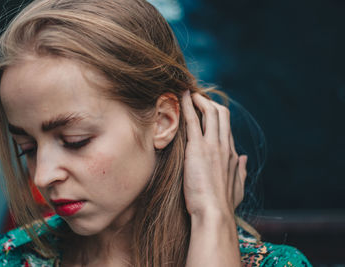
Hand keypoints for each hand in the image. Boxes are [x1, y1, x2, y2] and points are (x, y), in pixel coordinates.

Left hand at [181, 90, 247, 217]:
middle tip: (196, 97)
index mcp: (231, 154)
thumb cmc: (223, 205)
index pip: (225, 127)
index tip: (205, 110)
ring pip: (210, 112)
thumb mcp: (237, 187)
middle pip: (221, 113)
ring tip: (188, 94)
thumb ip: (241, 171)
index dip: (216, 115)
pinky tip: (181, 97)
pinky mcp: (198, 148)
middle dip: (209, 102)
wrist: (214, 213)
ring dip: (199, 100)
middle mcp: (224, 146)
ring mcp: (212, 145)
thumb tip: (244, 159)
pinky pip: (193, 120)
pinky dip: (187, 106)